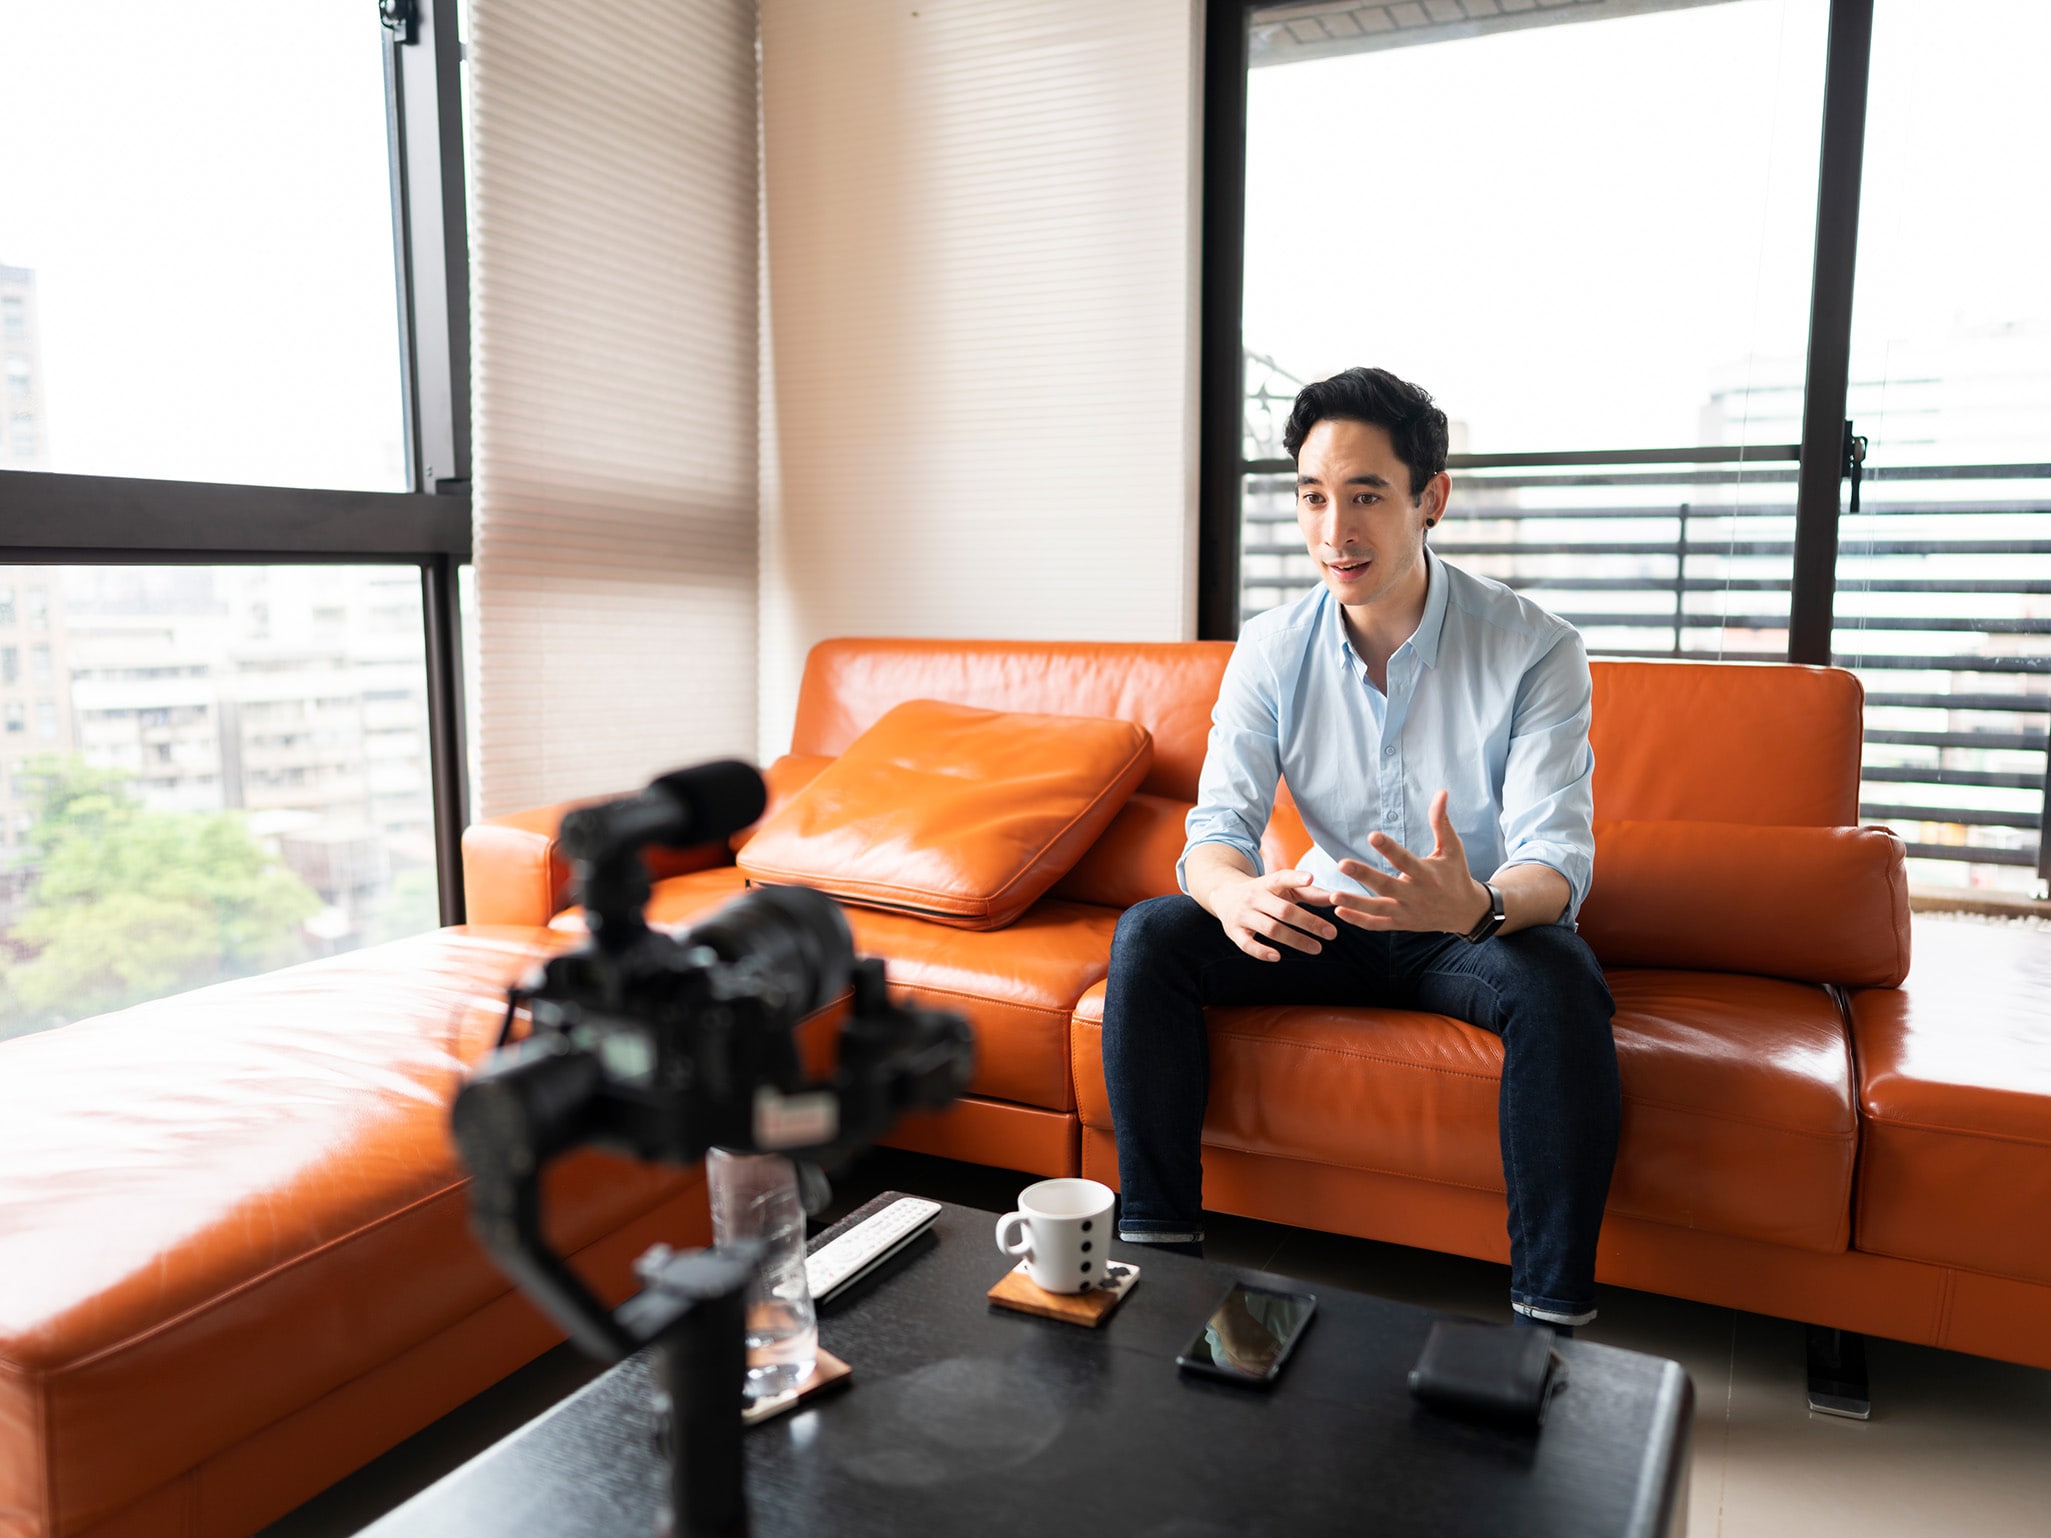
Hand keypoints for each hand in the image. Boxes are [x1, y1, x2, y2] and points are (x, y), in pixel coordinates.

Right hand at [1206, 868, 1338, 962]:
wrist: (1224, 895)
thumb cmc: (1264, 893)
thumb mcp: (1283, 889)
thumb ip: (1309, 893)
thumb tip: (1336, 898)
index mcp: (1267, 883)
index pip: (1282, 878)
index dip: (1296, 878)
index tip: (1310, 879)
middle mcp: (1254, 897)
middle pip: (1283, 910)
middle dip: (1309, 922)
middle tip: (1332, 933)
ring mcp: (1243, 915)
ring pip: (1270, 928)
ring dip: (1295, 940)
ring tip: (1317, 948)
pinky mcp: (1234, 932)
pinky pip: (1247, 944)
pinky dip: (1261, 952)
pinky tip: (1278, 957)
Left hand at [1333, 790, 1490, 934]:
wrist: (1465, 912)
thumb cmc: (1456, 874)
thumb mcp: (1452, 848)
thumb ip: (1441, 822)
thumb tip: (1441, 792)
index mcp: (1427, 874)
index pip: (1404, 860)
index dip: (1389, 848)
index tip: (1372, 835)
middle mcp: (1415, 894)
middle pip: (1386, 885)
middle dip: (1364, 875)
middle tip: (1342, 863)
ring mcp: (1406, 911)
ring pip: (1378, 909)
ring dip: (1355, 903)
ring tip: (1333, 895)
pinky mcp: (1400, 923)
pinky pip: (1377, 924)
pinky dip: (1359, 920)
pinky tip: (1339, 911)